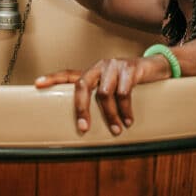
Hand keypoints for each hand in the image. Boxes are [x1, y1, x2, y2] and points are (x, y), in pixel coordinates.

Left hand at [34, 55, 171, 135]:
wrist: (157, 67)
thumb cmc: (131, 81)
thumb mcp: (113, 88)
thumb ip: (100, 98)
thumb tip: (87, 124)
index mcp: (93, 72)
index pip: (69, 74)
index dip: (53, 78)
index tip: (37, 84)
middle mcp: (101, 66)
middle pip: (82, 85)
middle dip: (81, 108)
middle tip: (83, 128)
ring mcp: (115, 66)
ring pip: (104, 93)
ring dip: (110, 115)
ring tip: (117, 129)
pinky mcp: (130, 68)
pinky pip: (124, 92)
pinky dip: (126, 110)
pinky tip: (129, 119)